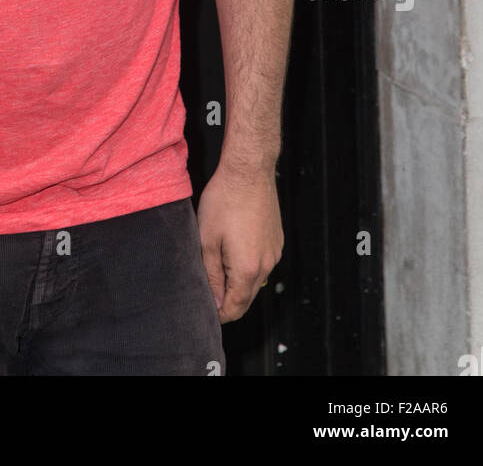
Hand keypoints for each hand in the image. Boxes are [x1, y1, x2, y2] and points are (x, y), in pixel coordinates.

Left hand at [196, 164, 282, 323]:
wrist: (249, 170)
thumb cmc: (225, 199)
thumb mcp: (207, 239)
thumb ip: (211, 275)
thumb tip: (215, 302)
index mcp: (248, 269)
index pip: (235, 308)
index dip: (218, 313)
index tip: (205, 309)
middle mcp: (267, 264)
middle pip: (247, 297)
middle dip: (228, 299)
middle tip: (207, 287)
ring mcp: (275, 252)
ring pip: (255, 279)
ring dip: (237, 280)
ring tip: (216, 260)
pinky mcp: (277, 240)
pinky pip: (262, 262)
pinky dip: (248, 264)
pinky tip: (232, 246)